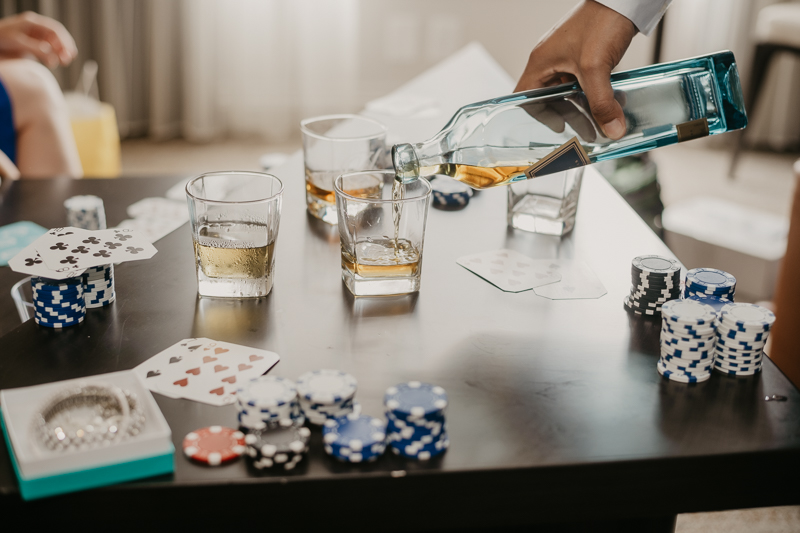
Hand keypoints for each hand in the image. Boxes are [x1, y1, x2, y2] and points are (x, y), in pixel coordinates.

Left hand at [0, 12, 76, 66]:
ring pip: (54, 45)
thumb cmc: (1, 39)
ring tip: (62, 63)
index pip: (54, 30)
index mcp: (32, 22)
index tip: (69, 53)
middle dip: (64, 48)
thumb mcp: (17, 42)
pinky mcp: (34, 46)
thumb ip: (35, 47)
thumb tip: (51, 54)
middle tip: (68, 60)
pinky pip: (48, 51)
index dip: (64, 41)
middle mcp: (36, 28)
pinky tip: (52, 63)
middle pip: (57, 37)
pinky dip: (52, 57)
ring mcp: (35, 37)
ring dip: (60, 54)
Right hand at [515, 1, 635, 139]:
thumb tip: (612, 130)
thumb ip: (602, 102)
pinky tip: (613, 101)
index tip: (560, 128)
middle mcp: (551, 61)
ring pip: (572, 92)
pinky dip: (598, 94)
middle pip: (553, 99)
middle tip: (590, 132)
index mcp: (540, 63)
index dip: (540, 116)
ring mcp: (568, 57)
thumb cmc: (599, 21)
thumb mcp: (596, 68)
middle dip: (572, 117)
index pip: (527, 98)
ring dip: (588, 107)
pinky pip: (586, 81)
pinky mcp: (585, 54)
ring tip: (604, 121)